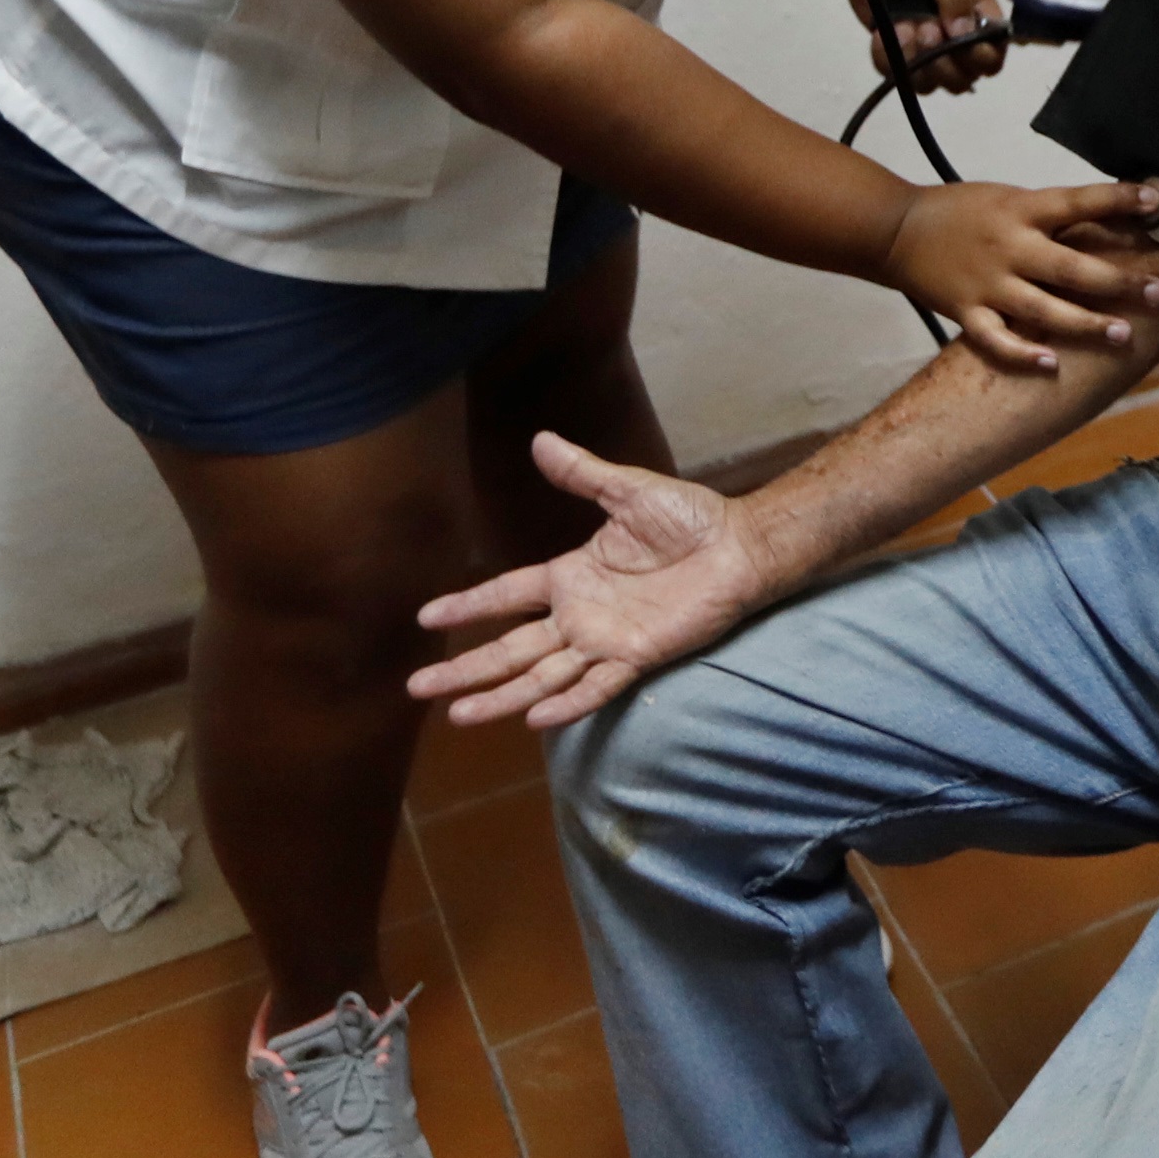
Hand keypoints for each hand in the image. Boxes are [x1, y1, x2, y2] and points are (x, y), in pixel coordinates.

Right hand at [407, 435, 770, 728]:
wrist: (740, 545)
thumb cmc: (690, 518)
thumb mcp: (628, 490)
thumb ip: (582, 473)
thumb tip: (540, 439)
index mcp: (571, 575)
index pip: (506, 595)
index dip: (468, 605)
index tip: (426, 618)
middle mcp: (579, 614)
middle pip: (510, 648)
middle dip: (465, 669)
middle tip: (418, 688)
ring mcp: (605, 639)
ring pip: (541, 676)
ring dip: (500, 697)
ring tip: (458, 716)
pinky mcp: (637, 656)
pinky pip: (596, 686)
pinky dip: (566, 703)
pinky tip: (533, 717)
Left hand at [847, 0, 1006, 93]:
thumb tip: (964, 33)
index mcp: (979, 16)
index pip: (993, 56)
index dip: (980, 59)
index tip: (958, 41)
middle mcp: (958, 39)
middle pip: (964, 80)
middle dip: (942, 63)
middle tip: (924, 30)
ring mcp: (928, 50)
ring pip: (931, 85)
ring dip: (914, 64)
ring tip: (901, 28)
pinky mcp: (899, 55)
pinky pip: (897, 78)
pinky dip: (888, 61)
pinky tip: (881, 34)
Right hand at [884, 177, 1158, 371]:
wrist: (896, 230)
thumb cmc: (963, 211)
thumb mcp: (1010, 198)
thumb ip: (1052, 215)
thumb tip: (1115, 217)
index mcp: (1022, 210)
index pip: (1077, 201)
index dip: (1117, 199)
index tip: (1156, 199)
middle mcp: (1009, 247)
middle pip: (1070, 267)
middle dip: (1118, 281)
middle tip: (1158, 293)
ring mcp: (987, 284)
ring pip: (1043, 310)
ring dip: (1085, 324)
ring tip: (1123, 334)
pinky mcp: (965, 313)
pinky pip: (996, 340)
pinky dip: (1023, 354)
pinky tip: (1052, 365)